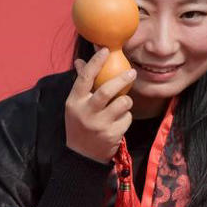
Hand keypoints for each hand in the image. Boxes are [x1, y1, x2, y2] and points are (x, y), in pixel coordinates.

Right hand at [65, 48, 135, 162]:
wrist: (82, 156)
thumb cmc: (80, 124)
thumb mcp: (76, 106)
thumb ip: (82, 84)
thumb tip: (81, 61)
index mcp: (74, 102)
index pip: (84, 78)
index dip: (95, 62)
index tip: (106, 50)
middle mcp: (85, 112)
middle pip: (107, 90)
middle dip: (122, 79)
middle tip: (132, 72)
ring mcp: (99, 125)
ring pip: (122, 103)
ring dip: (126, 101)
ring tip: (123, 103)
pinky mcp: (112, 135)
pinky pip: (127, 118)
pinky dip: (126, 117)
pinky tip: (119, 121)